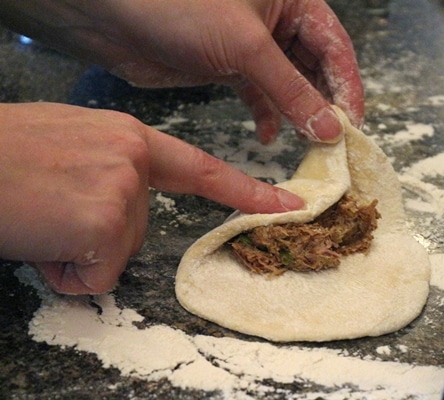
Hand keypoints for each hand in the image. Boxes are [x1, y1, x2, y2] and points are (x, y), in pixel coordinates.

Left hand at [0, 0, 363, 143]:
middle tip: (334, 143)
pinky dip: (266, 115)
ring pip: (288, 84)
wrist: (113, 15)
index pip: (334, 46)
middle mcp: (277, 22)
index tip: (353, 125)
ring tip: (307, 145)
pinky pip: (260, 95)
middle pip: (315, 67)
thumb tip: (330, 129)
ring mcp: (252, 46)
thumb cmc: (182, 8)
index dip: (347, 86)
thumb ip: (292, 89)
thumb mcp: (248, 47)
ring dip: (297, 114)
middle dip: (324, 104)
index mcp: (292, 0)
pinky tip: (268, 136)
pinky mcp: (229, 66)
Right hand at [0, 103, 303, 293]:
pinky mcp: (103, 221)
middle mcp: (133, 158)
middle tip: (49, 208)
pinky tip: (40, 238)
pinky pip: (96, 275)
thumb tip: (116, 205)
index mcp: (128, 137)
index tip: (286, 204)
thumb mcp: (67, 141)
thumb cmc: (2, 153)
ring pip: (116, 252)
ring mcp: (122, 188)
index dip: (245, 190)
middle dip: (95, 235)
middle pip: (138, 227)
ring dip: (75, 251)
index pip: (199, 168)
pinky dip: (65, 272)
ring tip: (39, 217)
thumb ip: (108, 167)